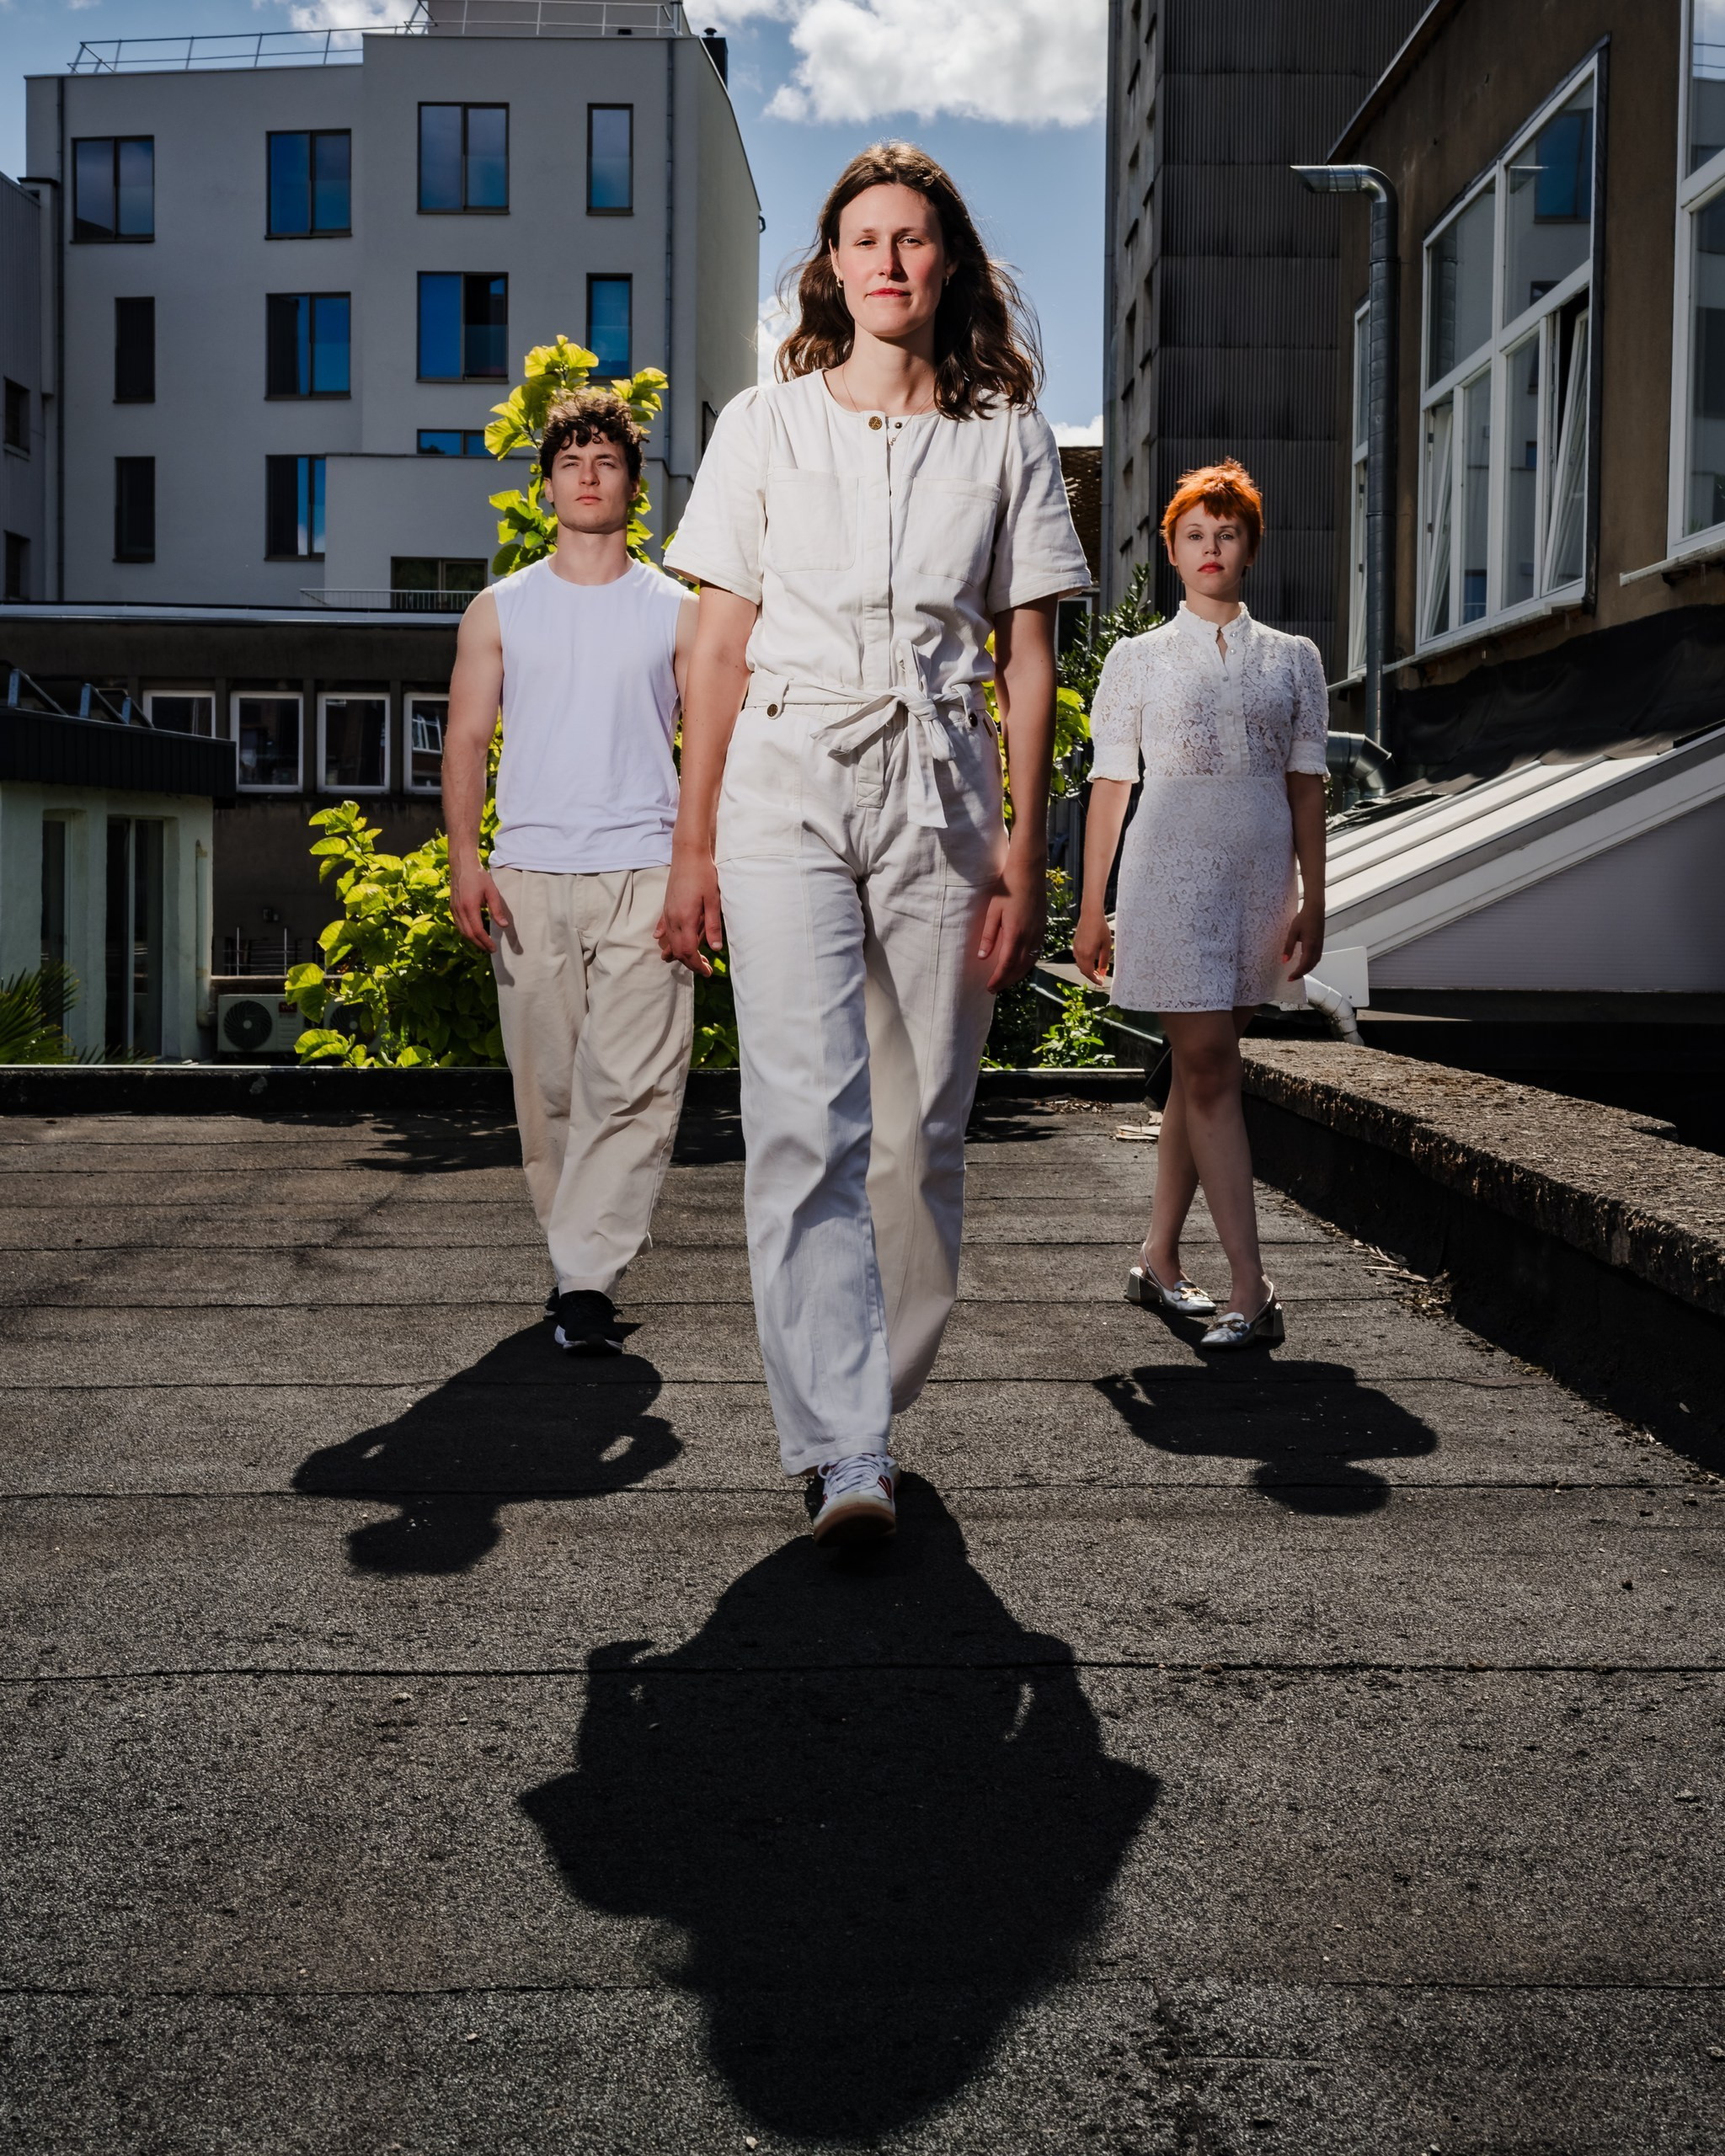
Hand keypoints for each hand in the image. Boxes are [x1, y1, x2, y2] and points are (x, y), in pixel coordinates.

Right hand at [451, 863, 512, 955]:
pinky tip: (474, 934)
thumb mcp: (492, 892)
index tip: (494, 949)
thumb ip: (497, 910)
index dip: (485, 942)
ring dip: (472, 940)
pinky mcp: (452, 907)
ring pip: (462, 931)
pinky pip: (458, 925)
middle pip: (468, 934)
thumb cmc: (479, 876)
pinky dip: (466, 933)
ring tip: (483, 945)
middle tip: (490, 950)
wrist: (462, 865)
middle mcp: (459, 910)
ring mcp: (453, 909)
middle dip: (479, 944)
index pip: (477, 931)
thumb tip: (504, 926)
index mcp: (469, 907)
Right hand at [656, 844, 722, 975]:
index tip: (707, 972)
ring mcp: (668, 912)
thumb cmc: (704, 875)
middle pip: (677, 949)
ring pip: (669, 940)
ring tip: (690, 959)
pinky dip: (664, 937)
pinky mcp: (666, 905)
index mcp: (686, 919)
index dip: (696, 965)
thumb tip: (715, 948)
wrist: (688, 854)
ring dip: (678, 952)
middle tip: (704, 968)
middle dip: (689, 962)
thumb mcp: (714, 901)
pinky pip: (663, 926)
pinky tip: (661, 940)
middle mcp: (673, 919)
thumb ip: (713, 925)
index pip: (687, 951)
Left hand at [977, 855, 1046, 992]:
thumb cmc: (1007, 889)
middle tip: (994, 988)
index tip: (989, 987)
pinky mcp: (1042, 929)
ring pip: (1029, 963)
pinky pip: (1036, 954)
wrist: (1028, 873)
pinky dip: (1027, 965)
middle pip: (1018, 969)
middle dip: (1006, 981)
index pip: (1006, 965)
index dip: (997, 979)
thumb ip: (988, 935)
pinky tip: (1020, 966)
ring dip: (1017, 975)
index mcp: (1015, 934)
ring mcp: (1038, 933)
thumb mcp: (993, 911)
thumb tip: (982, 956)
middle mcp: (1030, 937)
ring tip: (1005, 980)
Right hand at [1072, 905, 1112, 985]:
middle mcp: (1079, 952)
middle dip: (1091, 976)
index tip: (1100, 983)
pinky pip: (1077, 957)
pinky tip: (1090, 960)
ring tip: (1096, 970)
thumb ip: (1104, 960)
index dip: (1094, 979)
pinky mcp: (1074, 944)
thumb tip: (1102, 972)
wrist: (1090, 915)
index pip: (1088, 972)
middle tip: (1099, 978)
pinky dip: (1083, 962)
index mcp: (1087, 954)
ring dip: (1087, 969)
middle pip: (1083, 970)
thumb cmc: (1100, 927)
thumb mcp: (1106, 945)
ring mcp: (1075, 948)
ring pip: (1079, 964)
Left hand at [1283, 900, 1324, 980]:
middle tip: (1292, 977)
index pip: (1304, 965)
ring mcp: (1320, 946)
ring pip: (1315, 962)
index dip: (1297, 973)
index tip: (1289, 978)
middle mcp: (1317, 948)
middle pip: (1311, 966)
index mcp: (1310, 945)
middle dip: (1302, 973)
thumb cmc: (1303, 919)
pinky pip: (1317, 958)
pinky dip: (1311, 964)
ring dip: (1307, 969)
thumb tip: (1284, 961)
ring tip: (1297, 972)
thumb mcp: (1292, 932)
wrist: (1315, 909)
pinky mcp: (1320, 943)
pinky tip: (1304, 963)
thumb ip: (1289, 947)